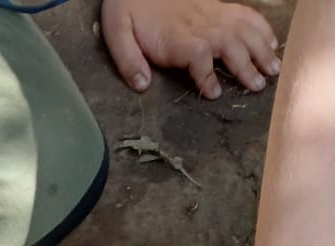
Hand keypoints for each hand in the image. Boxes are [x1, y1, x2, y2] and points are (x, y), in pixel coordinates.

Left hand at [101, 0, 278, 94]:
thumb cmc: (127, 8)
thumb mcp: (116, 32)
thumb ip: (128, 60)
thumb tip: (142, 85)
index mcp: (175, 35)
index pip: (198, 54)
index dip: (207, 74)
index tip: (213, 93)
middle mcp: (199, 24)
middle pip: (229, 42)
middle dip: (246, 64)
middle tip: (259, 86)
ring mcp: (211, 14)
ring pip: (242, 29)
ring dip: (261, 48)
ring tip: (274, 69)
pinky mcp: (217, 7)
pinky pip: (244, 14)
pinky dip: (261, 27)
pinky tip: (272, 42)